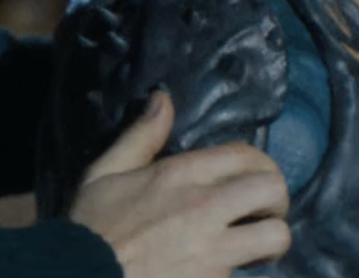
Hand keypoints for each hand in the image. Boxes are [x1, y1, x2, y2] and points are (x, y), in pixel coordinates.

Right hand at [67, 90, 290, 277]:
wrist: (82, 276)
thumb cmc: (92, 227)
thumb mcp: (105, 172)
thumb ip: (141, 135)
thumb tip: (163, 99)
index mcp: (181, 174)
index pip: (248, 155)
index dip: (259, 167)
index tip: (250, 183)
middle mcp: (206, 205)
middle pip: (274, 189)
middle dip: (274, 201)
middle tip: (259, 215)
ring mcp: (215, 249)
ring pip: (277, 236)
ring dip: (270, 242)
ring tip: (256, 250)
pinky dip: (254, 277)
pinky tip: (240, 276)